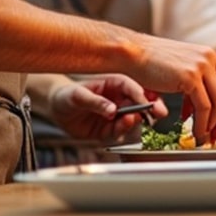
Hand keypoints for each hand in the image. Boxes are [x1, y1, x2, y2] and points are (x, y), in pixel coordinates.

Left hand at [45, 75, 166, 141]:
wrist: (57, 110)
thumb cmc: (67, 95)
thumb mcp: (77, 95)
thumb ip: (95, 102)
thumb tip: (112, 110)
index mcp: (113, 83)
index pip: (131, 86)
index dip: (141, 94)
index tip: (147, 102)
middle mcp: (117, 98)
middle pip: (140, 102)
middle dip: (151, 107)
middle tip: (158, 113)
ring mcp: (115, 114)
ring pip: (132, 118)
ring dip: (134, 120)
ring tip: (130, 119)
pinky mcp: (109, 128)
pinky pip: (119, 131)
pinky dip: (121, 131)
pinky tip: (117, 128)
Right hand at [122, 36, 215, 146]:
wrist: (132, 53)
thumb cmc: (150, 63)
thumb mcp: (181, 72)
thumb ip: (196, 88)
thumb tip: (202, 111)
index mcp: (210, 56)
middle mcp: (210, 59)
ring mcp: (201, 66)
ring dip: (214, 124)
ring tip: (203, 135)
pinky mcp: (189, 77)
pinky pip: (204, 107)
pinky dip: (202, 123)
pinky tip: (195, 131)